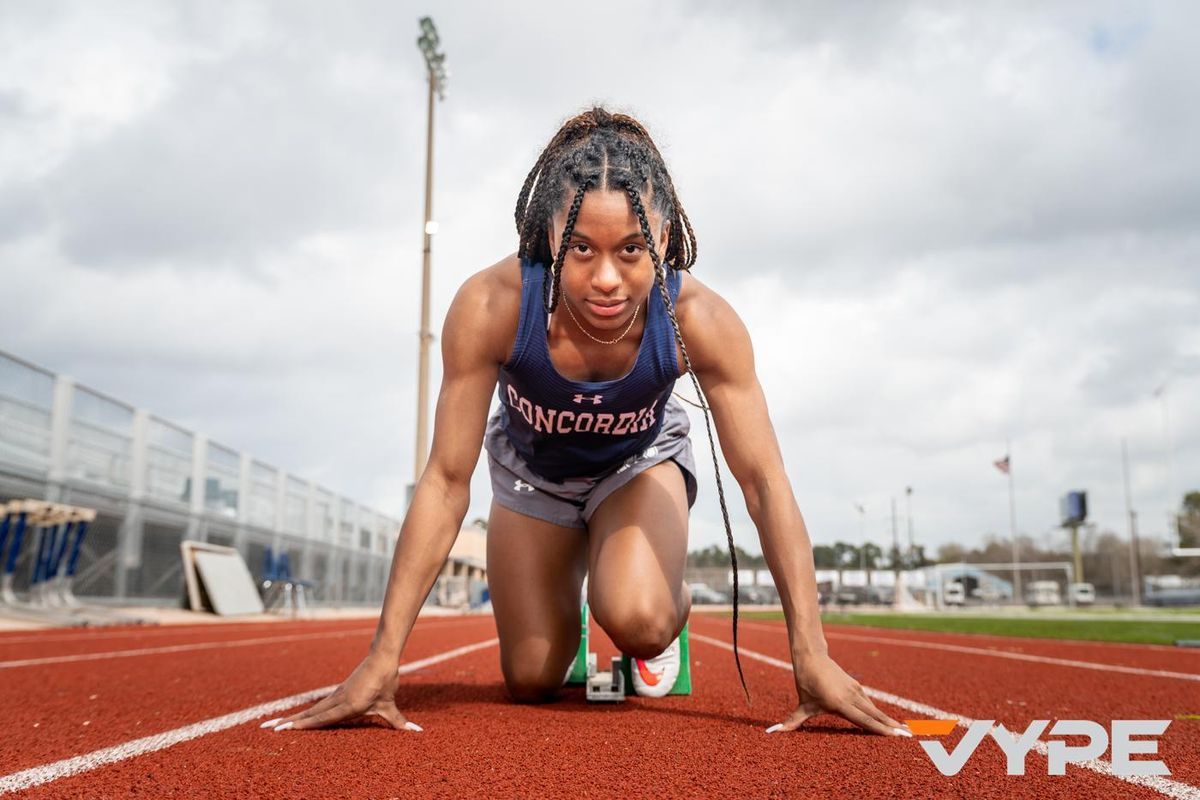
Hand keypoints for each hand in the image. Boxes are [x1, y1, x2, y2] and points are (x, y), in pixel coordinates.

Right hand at [261, 651, 420, 732]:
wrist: (382, 657)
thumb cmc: (386, 681)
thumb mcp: (391, 704)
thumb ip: (400, 722)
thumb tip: (417, 732)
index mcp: (348, 705)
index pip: (322, 718)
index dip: (303, 725)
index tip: (284, 730)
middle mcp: (338, 700)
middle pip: (310, 714)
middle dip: (289, 723)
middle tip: (268, 729)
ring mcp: (337, 695)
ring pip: (312, 709)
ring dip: (294, 717)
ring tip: (274, 724)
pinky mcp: (339, 692)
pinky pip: (319, 705)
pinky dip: (308, 712)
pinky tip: (299, 718)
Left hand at [765, 652, 909, 736]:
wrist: (812, 656)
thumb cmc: (806, 681)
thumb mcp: (802, 704)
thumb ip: (793, 721)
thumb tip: (776, 732)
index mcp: (840, 703)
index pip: (864, 720)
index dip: (880, 729)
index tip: (895, 736)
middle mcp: (851, 697)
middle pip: (875, 715)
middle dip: (891, 726)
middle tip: (908, 736)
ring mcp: (855, 690)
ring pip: (874, 708)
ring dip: (887, 719)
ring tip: (903, 729)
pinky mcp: (856, 686)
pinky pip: (869, 702)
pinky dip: (878, 711)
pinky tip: (886, 719)